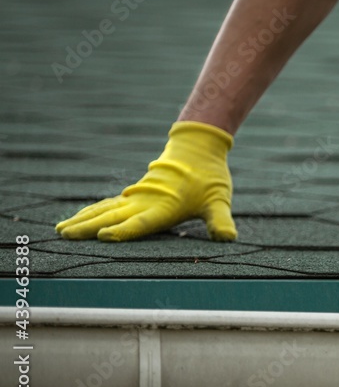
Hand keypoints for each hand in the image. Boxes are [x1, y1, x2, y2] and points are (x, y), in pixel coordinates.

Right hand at [56, 121, 237, 241]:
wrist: (198, 148)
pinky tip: (77, 220)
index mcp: (165, 206)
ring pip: (105, 210)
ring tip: (61, 230)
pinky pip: (108, 205)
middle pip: (114, 216)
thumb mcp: (219, 200)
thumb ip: (220, 220)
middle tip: (66, 235)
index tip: (104, 236)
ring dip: (83, 220)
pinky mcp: (134, 195)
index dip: (125, 230)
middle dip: (89, 227)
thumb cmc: (210, 177)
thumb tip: (228, 238)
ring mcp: (137, 197)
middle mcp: (146, 201)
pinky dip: (91, 212)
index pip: (143, 222)